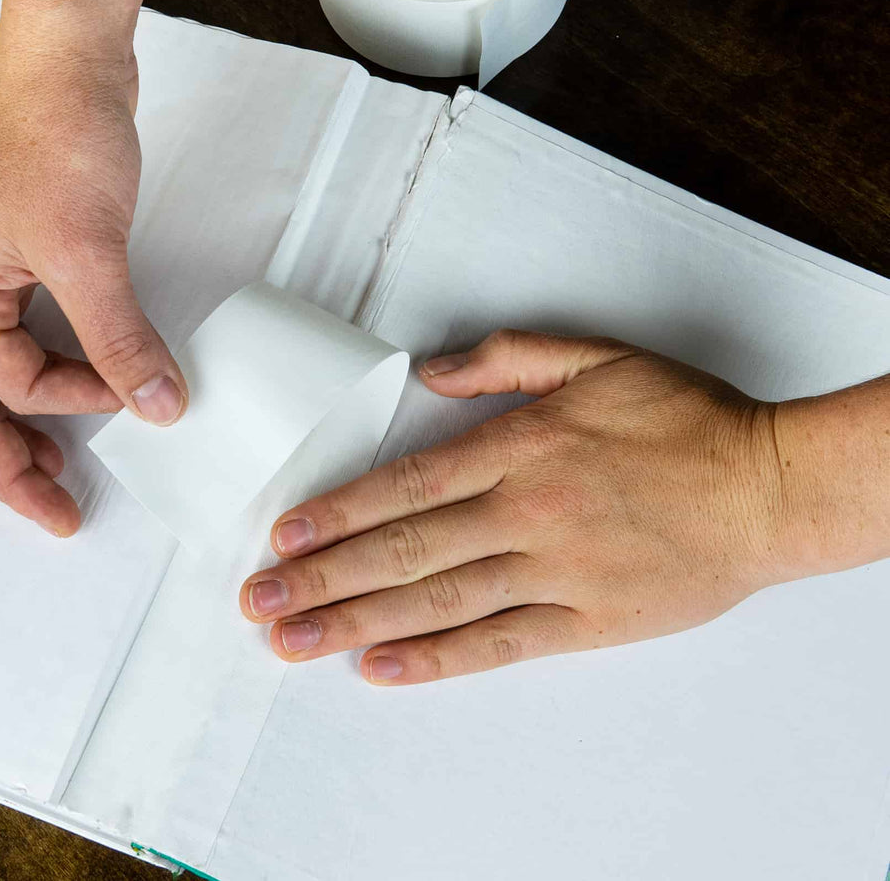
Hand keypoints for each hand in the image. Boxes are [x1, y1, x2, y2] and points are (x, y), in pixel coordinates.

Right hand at [0, 49, 186, 536]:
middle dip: (9, 462)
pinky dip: (49, 367)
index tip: (136, 392)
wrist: (70, 61)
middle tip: (53, 510)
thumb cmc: (56, 136)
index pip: (10, 384)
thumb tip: (155, 404)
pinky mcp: (25, 251)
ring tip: (55, 461)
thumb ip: (119, 336)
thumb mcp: (88, 251)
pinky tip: (78, 377)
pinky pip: (26, 332)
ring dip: (21, 419)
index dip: (78, 399)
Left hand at [240, 329, 808, 684]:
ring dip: (358, 623)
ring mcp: (557, 571)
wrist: (768, 487)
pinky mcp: (588, 619)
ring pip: (438, 601)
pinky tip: (383, 668)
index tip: (283, 535)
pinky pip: (501, 643)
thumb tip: (427, 372)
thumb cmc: (683, 420)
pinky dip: (438, 659)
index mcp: (522, 446)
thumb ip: (503, 359)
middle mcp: (528, 511)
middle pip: (404, 550)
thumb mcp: (595, 359)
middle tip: (260, 601)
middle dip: (322, 578)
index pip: (407, 486)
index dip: (338, 512)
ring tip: (296, 641)